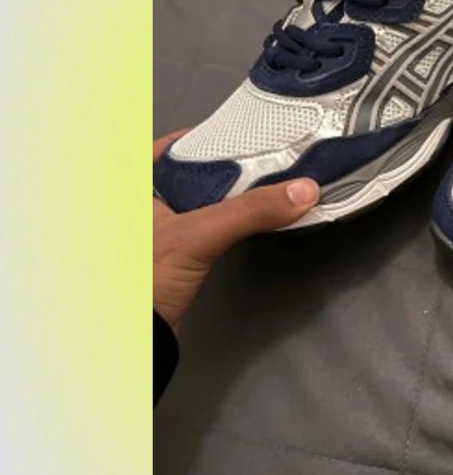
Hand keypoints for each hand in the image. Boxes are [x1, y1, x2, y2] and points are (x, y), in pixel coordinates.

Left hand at [153, 130, 319, 331]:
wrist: (138, 342)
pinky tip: (247, 219)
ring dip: (231, 194)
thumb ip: (250, 210)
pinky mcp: (171, 254)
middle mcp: (141, 203)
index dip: (208, 135)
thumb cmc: (142, 284)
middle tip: (261, 157)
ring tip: (264, 184)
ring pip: (200, 198)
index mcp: (131, 185)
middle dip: (228, 165)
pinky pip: (205, 224)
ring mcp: (156, 231)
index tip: (242, 131)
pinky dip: (228, 219)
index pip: (173, 145)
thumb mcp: (198, 236)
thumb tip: (300, 191)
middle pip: (192, 170)